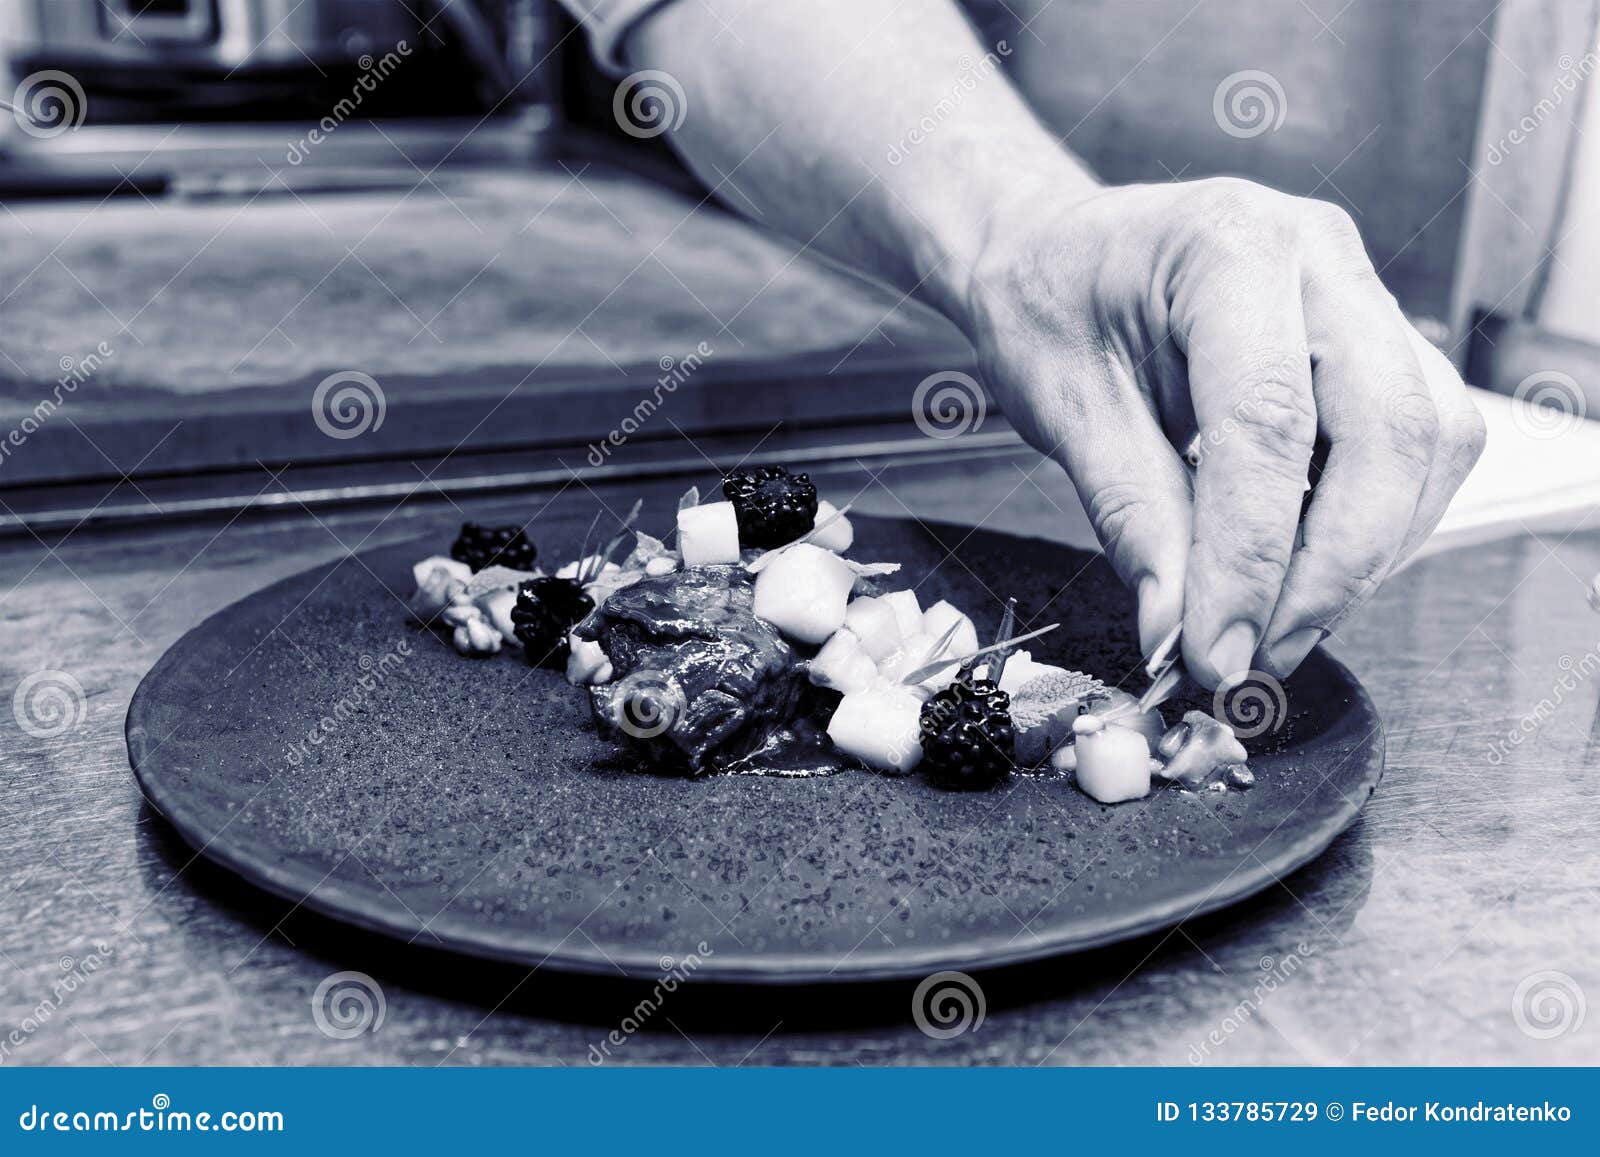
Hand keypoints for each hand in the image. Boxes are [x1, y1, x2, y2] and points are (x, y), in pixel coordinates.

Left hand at [963, 177, 1485, 687]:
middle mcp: (1320, 256)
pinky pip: (1420, 443)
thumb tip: (1180, 630)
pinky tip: (1302, 569)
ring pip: (1430, 441)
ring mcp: (1361, 292)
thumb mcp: (1062, 407)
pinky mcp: (1377, 340)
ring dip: (1368, 554)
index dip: (1251, 557)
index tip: (1218, 653)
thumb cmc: (1048, 303)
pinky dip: (1375, 523)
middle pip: (1390, 429)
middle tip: (1257, 657)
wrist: (1055, 249)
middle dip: (1334, 569)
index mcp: (1227, 247)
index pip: (1268, 422)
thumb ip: (1132, 517)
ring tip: (1274, 624)